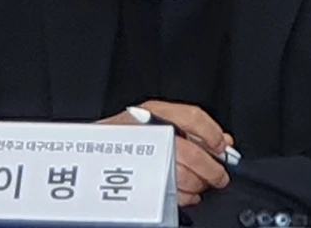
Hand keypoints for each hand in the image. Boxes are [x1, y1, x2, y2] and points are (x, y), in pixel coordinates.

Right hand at [99, 100, 234, 206]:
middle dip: (211, 169)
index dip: (212, 134)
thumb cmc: (122, 139)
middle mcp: (148, 133)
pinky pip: (169, 193)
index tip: (222, 148)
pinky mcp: (137, 181)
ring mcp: (141, 157)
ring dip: (199, 184)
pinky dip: (185, 197)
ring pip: (182, 175)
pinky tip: (188, 194)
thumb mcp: (154, 121)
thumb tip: (223, 143)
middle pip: (191, 152)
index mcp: (154, 113)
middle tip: (220, 176)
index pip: (192, 117)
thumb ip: (191, 129)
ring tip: (202, 185)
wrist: (88, 156)